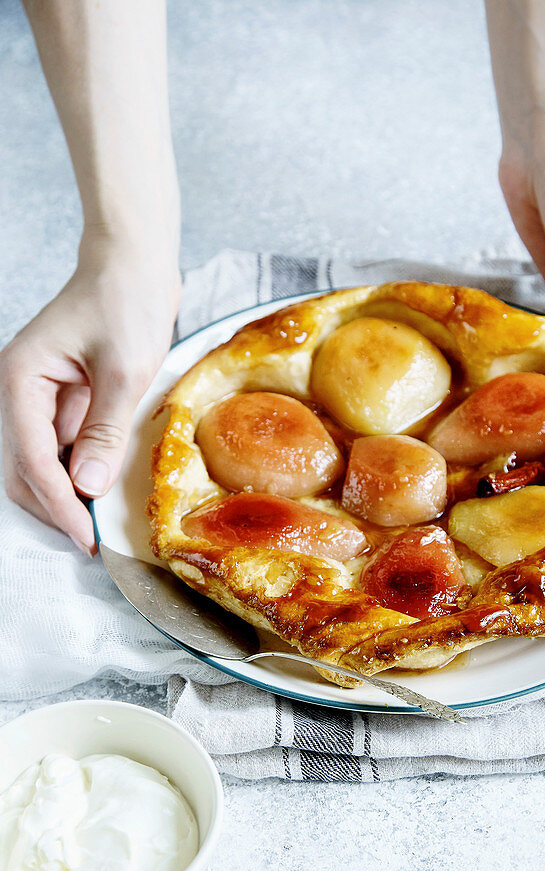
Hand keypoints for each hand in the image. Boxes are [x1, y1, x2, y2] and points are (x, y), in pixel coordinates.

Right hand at [0, 229, 180, 553]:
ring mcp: (40, 399)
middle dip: (56, 508)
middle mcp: (20, 392)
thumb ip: (103, 430)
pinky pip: (63, 449)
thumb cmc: (126, 301)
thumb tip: (85, 486)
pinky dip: (80, 473)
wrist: (134, 266)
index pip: (31, 460)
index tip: (87, 537)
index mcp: (21, 380)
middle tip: (93, 540)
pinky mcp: (64, 402)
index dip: (59, 504)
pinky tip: (104, 490)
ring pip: (40, 465)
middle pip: (24, 470)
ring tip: (100, 522)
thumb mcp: (123, 369)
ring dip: (66, 495)